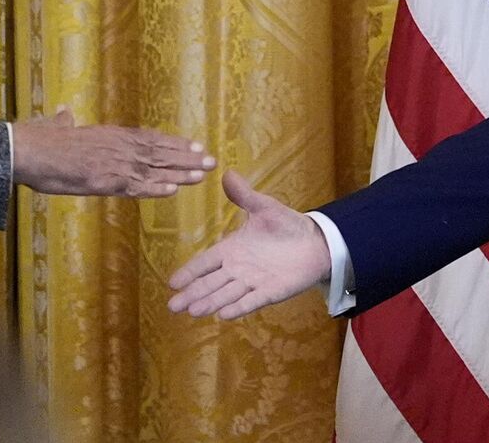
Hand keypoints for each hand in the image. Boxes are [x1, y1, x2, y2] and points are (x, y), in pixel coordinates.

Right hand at [11, 109, 213, 197]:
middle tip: (212, 161)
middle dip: (187, 157)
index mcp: (109, 135)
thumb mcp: (57, 127)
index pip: (148, 138)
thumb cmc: (38, 141)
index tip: (194, 146)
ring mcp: (111, 163)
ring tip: (203, 175)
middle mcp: (116, 146)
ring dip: (180, 172)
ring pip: (153, 168)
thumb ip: (66, 121)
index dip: (173, 143)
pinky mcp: (103, 181)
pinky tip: (174, 191)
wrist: (26, 149)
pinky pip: (135, 187)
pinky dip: (155, 188)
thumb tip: (63, 112)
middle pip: (158, 152)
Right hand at [167, 171, 330, 318]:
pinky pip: (252, 301)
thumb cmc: (287, 225)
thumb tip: (227, 173)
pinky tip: (224, 315)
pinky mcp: (271, 292)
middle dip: (192, 294)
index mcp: (232, 248)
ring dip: (211, 302)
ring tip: (193, 311)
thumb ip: (244, 195)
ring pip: (227, 294)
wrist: (316, 242)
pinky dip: (239, 308)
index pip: (205, 261)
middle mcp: (238, 268)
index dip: (190, 271)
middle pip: (210, 283)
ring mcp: (254, 282)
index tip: (172, 282)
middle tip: (173, 306)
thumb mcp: (264, 207)